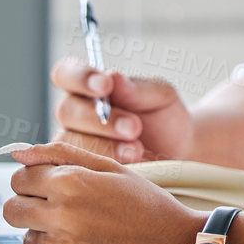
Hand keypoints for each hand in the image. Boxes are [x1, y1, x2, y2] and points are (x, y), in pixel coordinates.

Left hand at [3, 141, 205, 243]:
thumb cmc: (148, 206)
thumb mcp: (112, 168)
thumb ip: (61, 154)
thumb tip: (19, 153)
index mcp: (71, 184)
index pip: (19, 179)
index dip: (34, 179)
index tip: (50, 184)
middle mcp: (63, 219)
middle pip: (12, 211)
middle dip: (30, 205)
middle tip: (60, 207)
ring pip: (28, 240)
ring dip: (47, 234)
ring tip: (84, 230)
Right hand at [50, 57, 194, 163]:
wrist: (178, 153)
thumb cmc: (164, 118)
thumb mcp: (160, 97)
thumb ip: (137, 88)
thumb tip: (114, 76)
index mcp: (88, 87)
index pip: (66, 73)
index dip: (79, 77)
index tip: (105, 85)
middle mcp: (74, 113)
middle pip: (66, 111)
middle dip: (100, 119)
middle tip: (133, 127)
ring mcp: (73, 144)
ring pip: (70, 143)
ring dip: (104, 146)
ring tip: (136, 150)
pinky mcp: (80, 170)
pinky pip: (78, 168)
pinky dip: (104, 166)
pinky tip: (129, 164)